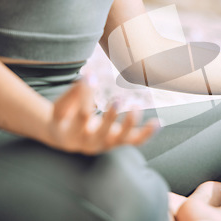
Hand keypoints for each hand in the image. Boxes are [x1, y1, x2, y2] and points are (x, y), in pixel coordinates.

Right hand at [44, 78, 158, 154]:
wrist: (66, 138)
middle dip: (110, 117)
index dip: (85, 97)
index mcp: (71, 134)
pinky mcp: (118, 142)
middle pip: (101, 132)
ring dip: (130, 123)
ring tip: (136, 106)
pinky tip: (158, 122)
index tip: (89, 77)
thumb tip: (89, 76)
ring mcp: (105, 144)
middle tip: (117, 100)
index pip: (81, 116)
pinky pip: (135, 141)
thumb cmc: (65, 116)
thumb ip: (73, 93)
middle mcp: (89, 143)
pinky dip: (147, 133)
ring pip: (121, 139)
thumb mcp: (62, 106)